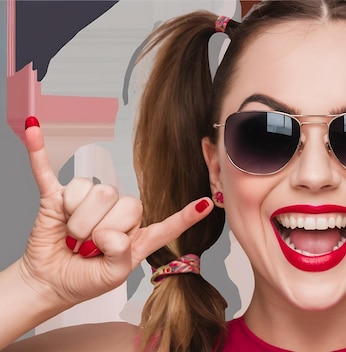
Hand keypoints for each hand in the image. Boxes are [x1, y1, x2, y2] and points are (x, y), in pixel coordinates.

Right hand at [17, 116, 212, 306]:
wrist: (50, 282)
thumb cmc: (84, 279)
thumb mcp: (111, 275)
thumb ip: (120, 254)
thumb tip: (111, 236)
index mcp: (137, 235)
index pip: (165, 224)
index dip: (185, 216)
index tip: (207, 203)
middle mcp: (117, 212)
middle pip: (125, 203)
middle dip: (102, 232)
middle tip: (89, 249)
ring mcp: (88, 202)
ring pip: (95, 193)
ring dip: (79, 223)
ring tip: (74, 239)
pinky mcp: (58, 196)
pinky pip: (49, 170)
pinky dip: (39, 152)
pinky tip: (33, 129)